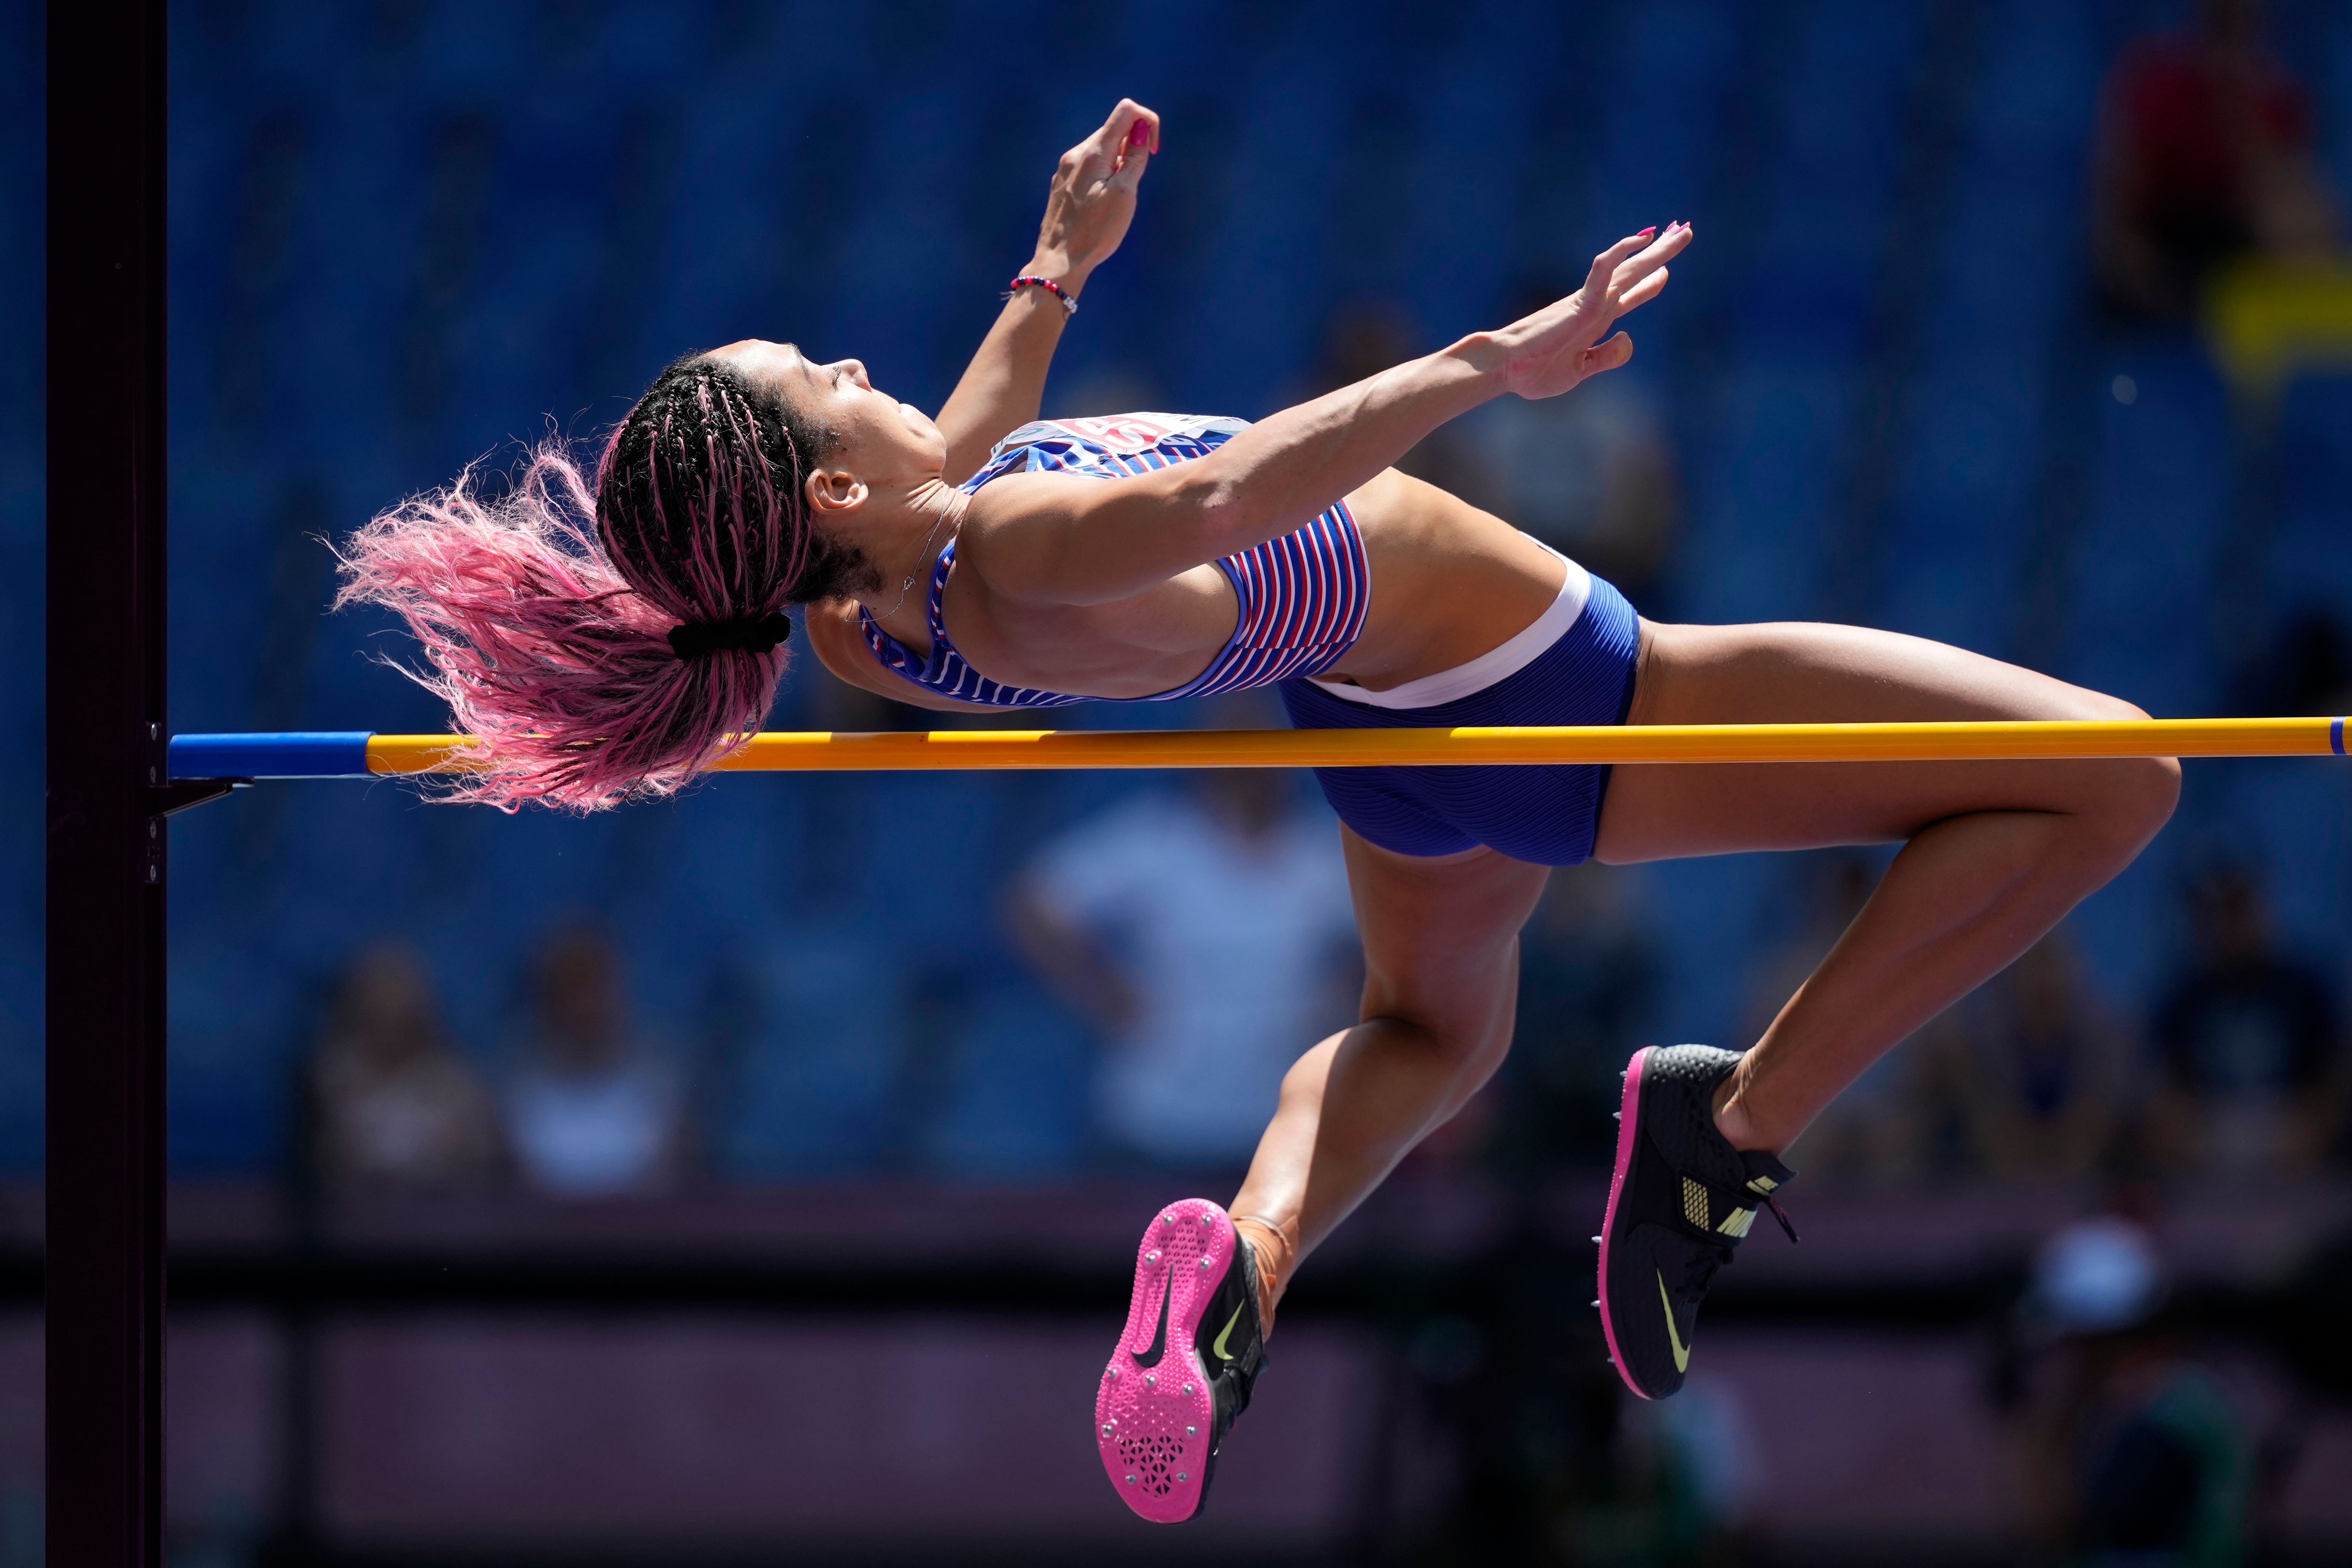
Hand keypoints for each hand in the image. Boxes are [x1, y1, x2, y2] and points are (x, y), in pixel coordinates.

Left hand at [1028, 98, 1159, 292]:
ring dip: (1118, 163)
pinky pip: (1089, 166)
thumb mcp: (1125, 194)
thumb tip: (1140, 128)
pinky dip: (1104, 174)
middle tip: (1132, 183)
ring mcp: (1066, 168)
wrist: (1059, 261)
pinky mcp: (1062, 183)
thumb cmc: (1096, 231)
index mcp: (1093, 152)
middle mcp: (1076, 154)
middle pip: (1113, 130)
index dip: (1147, 122)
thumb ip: (1134, 157)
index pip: (1126, 111)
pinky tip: (1101, 202)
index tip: (1153, 150)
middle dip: (1132, 148)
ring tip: (1116, 198)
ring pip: (1101, 149)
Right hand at [1491, 222, 1691, 398]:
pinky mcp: (1580, 302)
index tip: (1665, 270)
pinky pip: (1604, 271)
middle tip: (1682, 231)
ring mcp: (1590, 301)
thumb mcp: (1580, 369)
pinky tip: (1642, 239)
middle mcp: (1596, 305)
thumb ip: (1607, 356)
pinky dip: (1622, 253)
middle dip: (1660, 254)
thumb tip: (1628, 337)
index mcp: (1596, 321)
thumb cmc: (1533, 371)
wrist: (1506, 369)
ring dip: (1655, 249)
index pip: (1630, 295)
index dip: (1649, 282)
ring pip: (1628, 267)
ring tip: (1678, 230)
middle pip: (1635, 273)